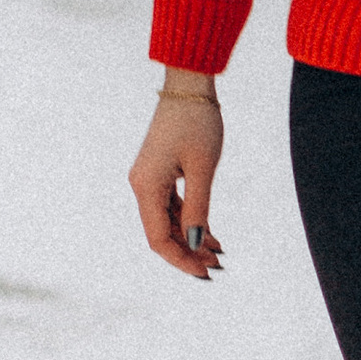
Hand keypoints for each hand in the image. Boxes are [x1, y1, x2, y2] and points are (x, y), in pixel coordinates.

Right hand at [131, 89, 225, 276]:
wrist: (188, 86)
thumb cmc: (197, 122)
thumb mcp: (203, 169)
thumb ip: (198, 208)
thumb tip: (193, 244)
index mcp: (146, 186)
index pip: (158, 238)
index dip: (180, 260)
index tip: (204, 273)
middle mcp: (142, 185)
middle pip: (161, 232)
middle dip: (187, 252)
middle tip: (217, 267)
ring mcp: (150, 178)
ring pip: (167, 220)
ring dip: (190, 238)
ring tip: (218, 253)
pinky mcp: (160, 171)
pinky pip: (172, 205)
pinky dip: (189, 220)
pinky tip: (209, 233)